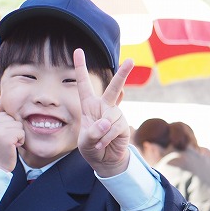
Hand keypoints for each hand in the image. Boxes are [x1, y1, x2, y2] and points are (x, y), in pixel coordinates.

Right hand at [0, 104, 24, 171]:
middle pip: (13, 119)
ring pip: (18, 126)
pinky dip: (20, 141)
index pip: (5, 115)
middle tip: (6, 143)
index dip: (8, 127)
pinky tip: (13, 148)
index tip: (1, 138)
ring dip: (18, 136)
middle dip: (14, 131)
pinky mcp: (7, 137)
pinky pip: (21, 133)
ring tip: (9, 145)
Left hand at [74, 48, 133, 175]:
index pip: (84, 84)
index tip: (78, 50)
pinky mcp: (123, 125)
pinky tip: (104, 143)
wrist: (105, 160)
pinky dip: (107, 138)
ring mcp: (115, 115)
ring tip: (98, 141)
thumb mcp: (85, 141)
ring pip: (111, 116)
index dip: (81, 67)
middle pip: (113, 88)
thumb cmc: (91, 147)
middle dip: (123, 74)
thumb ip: (92, 132)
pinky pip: (115, 128)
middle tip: (131, 60)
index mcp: (89, 105)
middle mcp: (104, 106)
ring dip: (102, 132)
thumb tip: (106, 122)